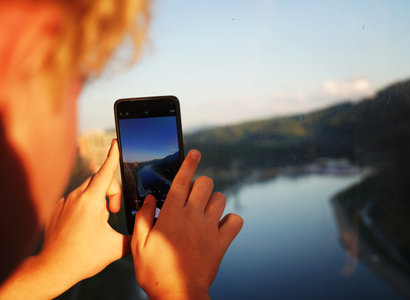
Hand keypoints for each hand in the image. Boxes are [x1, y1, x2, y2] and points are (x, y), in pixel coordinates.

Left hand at [40, 139, 129, 281]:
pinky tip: (85, 226)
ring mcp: (65, 202)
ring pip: (88, 190)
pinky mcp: (58, 209)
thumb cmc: (83, 257)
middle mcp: (76, 197)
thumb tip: (145, 230)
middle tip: (113, 213)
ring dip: (99, 201)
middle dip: (111, 193)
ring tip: (98, 223)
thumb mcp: (115, 247)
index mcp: (91, 201)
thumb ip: (134, 235)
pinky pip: (76, 199)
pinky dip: (86, 206)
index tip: (115, 141)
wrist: (52, 268)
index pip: (106, 171)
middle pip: (100, 181)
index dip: (113, 155)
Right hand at [132, 150, 242, 299]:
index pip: (182, 181)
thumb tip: (150, 199)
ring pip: (220, 198)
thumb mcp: (139, 244)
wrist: (178, 295)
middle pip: (205, 184)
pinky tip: (221, 225)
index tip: (195, 153)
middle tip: (194, 196)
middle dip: (200, 184)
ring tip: (205, 212)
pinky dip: (230, 220)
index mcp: (172, 215)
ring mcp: (209, 228)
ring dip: (214, 201)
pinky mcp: (222, 242)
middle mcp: (193, 216)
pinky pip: (235, 221)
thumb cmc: (154, 271)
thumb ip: (143, 217)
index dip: (189, 164)